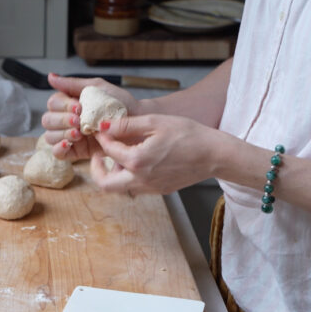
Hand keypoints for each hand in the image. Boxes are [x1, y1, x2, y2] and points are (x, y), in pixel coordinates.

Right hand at [40, 73, 140, 160]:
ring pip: (50, 136)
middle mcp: (67, 120)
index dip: (63, 105)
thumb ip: (72, 84)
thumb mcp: (97, 88)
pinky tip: (69, 143)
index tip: (79, 107)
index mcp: (70, 104)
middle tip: (79, 121)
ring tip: (79, 133)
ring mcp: (71, 137)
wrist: (138, 123)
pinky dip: (59, 148)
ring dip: (62, 133)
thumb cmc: (120, 104)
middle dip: (62, 120)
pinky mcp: (77, 152)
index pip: (53, 104)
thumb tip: (50, 77)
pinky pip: (58, 153)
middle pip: (48, 120)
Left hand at [91, 113, 234, 193]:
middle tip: (97, 155)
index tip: (101, 129)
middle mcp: (141, 179)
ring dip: (113, 173)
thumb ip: (128, 125)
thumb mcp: (156, 121)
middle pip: (105, 184)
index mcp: (138, 161)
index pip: (109, 150)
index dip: (102, 137)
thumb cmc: (189, 135)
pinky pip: (136, 186)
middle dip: (95, 169)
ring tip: (118, 154)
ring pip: (120, 187)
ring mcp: (151, 188)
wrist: (215, 155)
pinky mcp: (160, 190)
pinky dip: (129, 175)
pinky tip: (137, 160)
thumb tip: (105, 125)